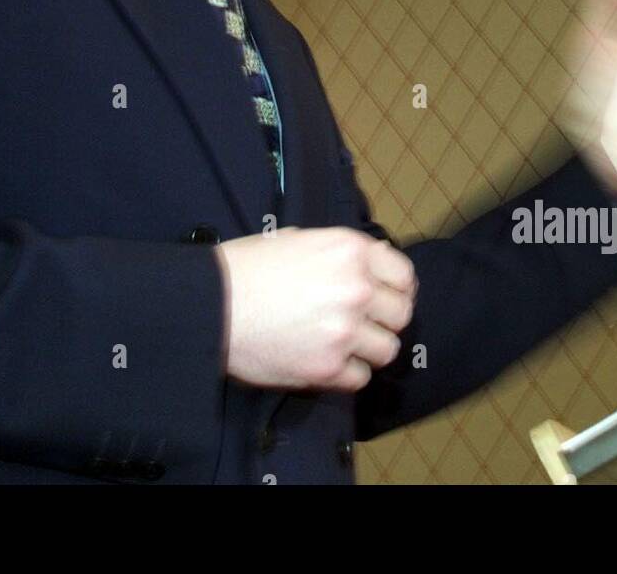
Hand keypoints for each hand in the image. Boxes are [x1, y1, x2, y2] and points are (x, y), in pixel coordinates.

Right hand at [214, 226, 416, 392]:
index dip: (396, 288)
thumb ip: (342, 253)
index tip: (386, 296)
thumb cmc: (247, 267)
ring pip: (387, 349)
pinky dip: (347, 373)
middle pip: (401, 314)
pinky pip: (360, 377)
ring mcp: (344, 330)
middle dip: (385, 319)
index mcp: (350, 250)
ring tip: (344, 343)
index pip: (404, 276)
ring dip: (369, 348)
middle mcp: (356, 288)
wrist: (212, 303)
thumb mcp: (300, 239)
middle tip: (363, 322)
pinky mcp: (327, 367)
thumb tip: (374, 263)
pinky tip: (326, 360)